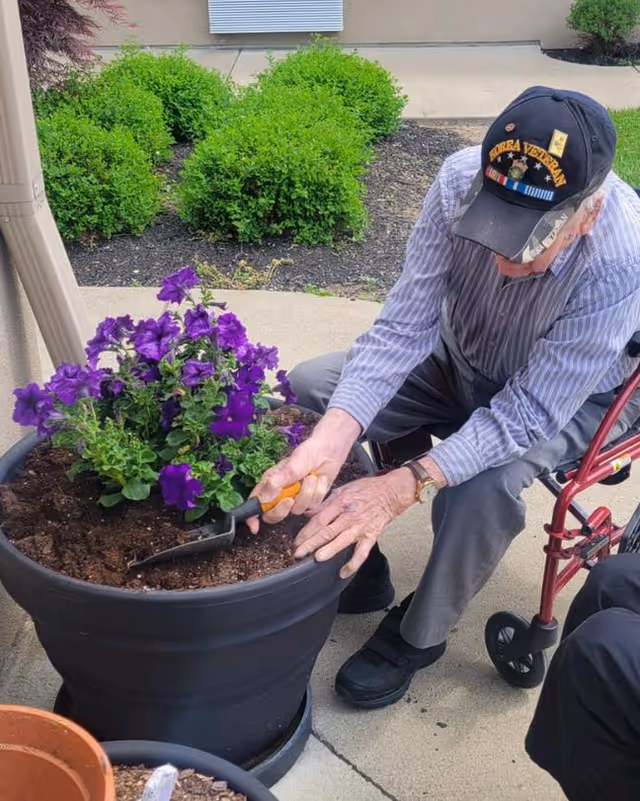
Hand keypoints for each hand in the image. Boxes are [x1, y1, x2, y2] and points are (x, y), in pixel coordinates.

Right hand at [246, 408, 361, 533]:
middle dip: (281, 510)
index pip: (256, 503)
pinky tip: (320, 480)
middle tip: (290, 500)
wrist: (328, 452)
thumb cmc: (306, 454)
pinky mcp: (311, 501)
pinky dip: (318, 492)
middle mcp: (281, 494)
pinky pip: (312, 506)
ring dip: (306, 494)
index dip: (252, 517)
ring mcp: (296, 499)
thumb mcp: (290, 466)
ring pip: (297, 510)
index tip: (254, 526)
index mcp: (270, 484)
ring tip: (311, 478)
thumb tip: (263, 499)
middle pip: (273, 515)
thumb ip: (276, 483)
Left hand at [293, 467, 416, 578]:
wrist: (391, 493)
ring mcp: (360, 527)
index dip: (306, 531)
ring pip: (342, 541)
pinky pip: (362, 552)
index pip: (319, 519)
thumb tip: (308, 512)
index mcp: (340, 503)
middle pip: (327, 531)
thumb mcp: (343, 489)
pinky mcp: (371, 536)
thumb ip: (326, 502)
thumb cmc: (366, 489)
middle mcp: (349, 516)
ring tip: (317, 558)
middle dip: (311, 543)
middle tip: (298, 553)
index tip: (296, 541)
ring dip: (329, 550)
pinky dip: (353, 563)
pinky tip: (343, 573)